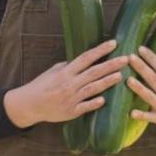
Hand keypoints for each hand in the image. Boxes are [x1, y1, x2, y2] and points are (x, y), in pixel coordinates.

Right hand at [3, 40, 125, 128]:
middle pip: (93, 72)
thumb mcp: (53, 71)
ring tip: (120, 76)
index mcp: (65, 72)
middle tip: (126, 59)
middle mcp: (69, 83)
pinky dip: (94, 103)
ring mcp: (71, 98)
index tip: (114, 43)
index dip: (100, 50)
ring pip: (92, 88)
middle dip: (110, 65)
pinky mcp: (71, 111)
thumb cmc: (42, 86)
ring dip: (107, 82)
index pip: (86, 58)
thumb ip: (69, 66)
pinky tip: (104, 100)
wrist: (30, 105)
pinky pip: (85, 107)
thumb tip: (83, 60)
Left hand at [127, 48, 155, 134]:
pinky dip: (141, 115)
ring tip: (127, 80)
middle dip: (142, 68)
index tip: (141, 49)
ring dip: (138, 88)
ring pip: (149, 97)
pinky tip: (131, 113)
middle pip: (154, 80)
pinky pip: (149, 118)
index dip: (152, 58)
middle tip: (130, 57)